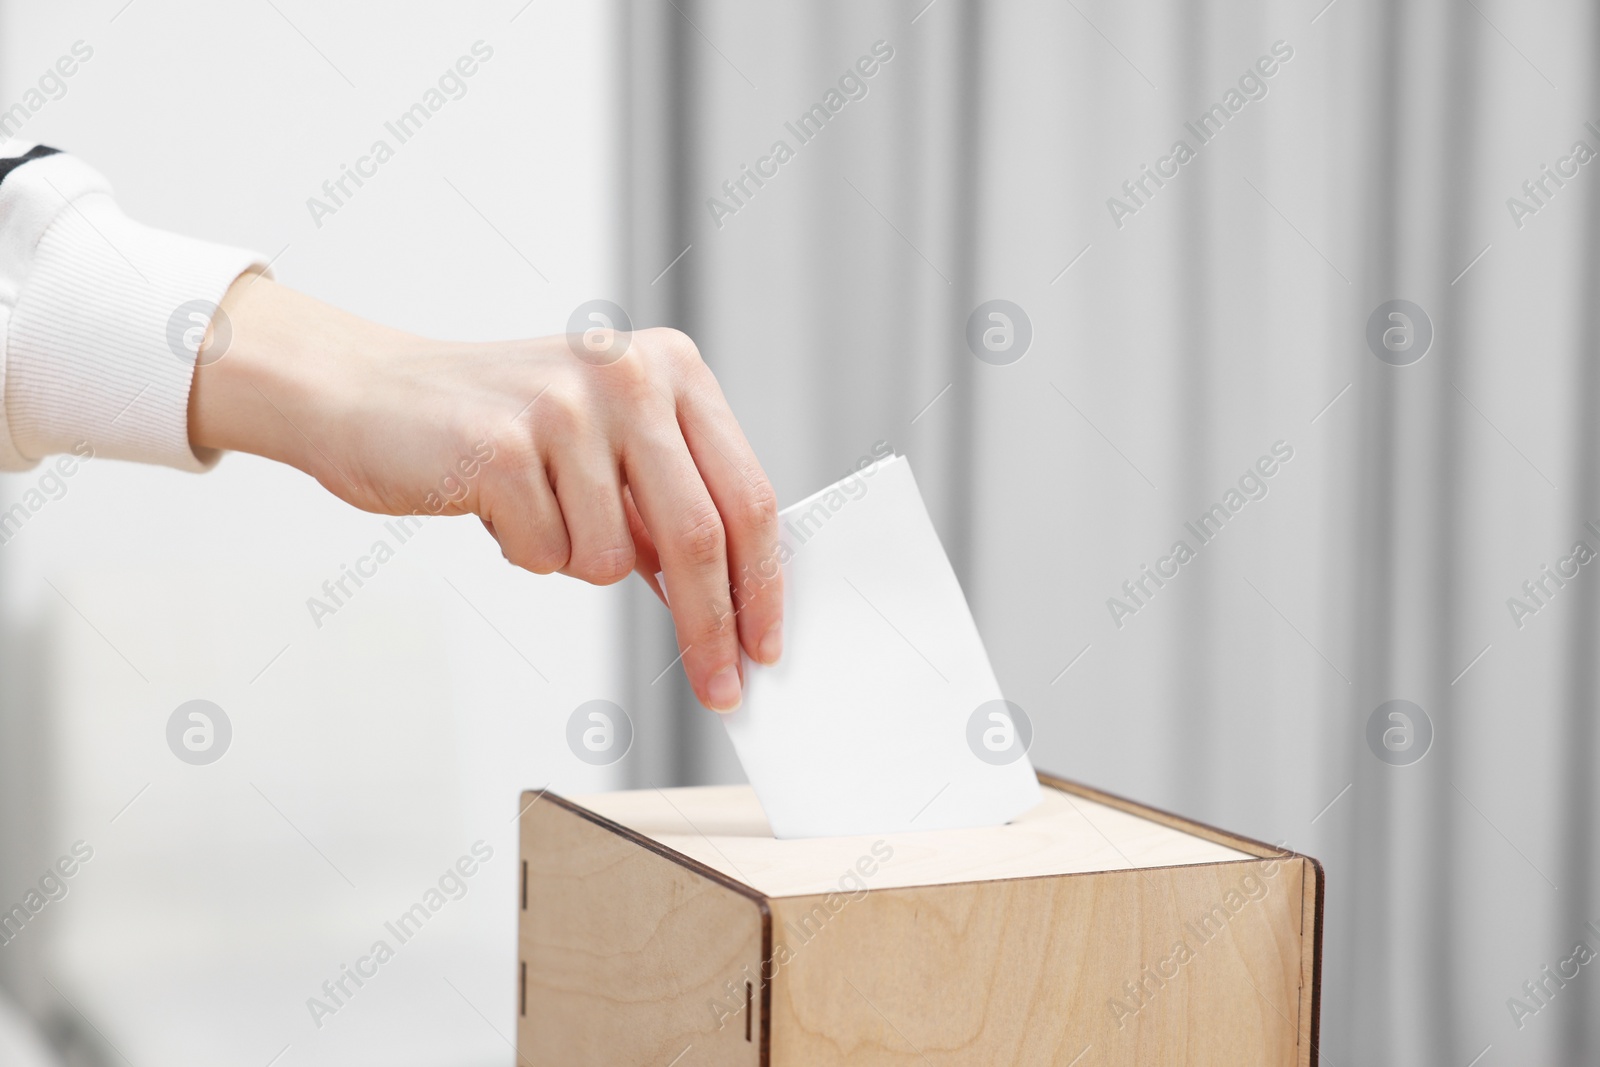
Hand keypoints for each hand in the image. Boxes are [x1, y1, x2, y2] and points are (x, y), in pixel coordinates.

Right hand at [188, 274, 781, 711]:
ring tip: (537, 510)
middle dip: (713, 627)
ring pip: (613, 558)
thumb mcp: (607, 443)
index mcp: (673, 366)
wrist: (369, 393)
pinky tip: (496, 505)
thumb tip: (734, 600)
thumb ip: (670, 502)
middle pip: (702, 535)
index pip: (746, 494)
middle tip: (720, 687)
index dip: (763, 583)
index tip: (765, 646)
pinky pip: (547, 555)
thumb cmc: (498, 427)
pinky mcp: (502, 447)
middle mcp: (628, 374)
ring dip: (576, 561)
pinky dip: (525, 552)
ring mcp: (565, 407)